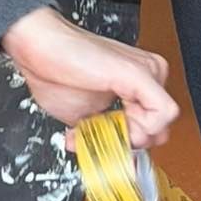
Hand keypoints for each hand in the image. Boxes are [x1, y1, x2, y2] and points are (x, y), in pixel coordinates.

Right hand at [1, 6, 178, 147]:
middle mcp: (148, 74)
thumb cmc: (55, 73)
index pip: (150, 129)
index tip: (100, 142)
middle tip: (99, 134)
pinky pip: (162, 113)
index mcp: (137, 85)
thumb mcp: (85, 118)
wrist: (38, 48)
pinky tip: (112, 117)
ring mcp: (147, 71)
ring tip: (99, 122)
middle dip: (126, 142)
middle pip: (158, 130)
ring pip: (161, 126)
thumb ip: (105, 134)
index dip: (124, 144)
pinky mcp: (141, 72)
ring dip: (127, 136)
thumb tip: (112, 152)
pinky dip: (138, 127)